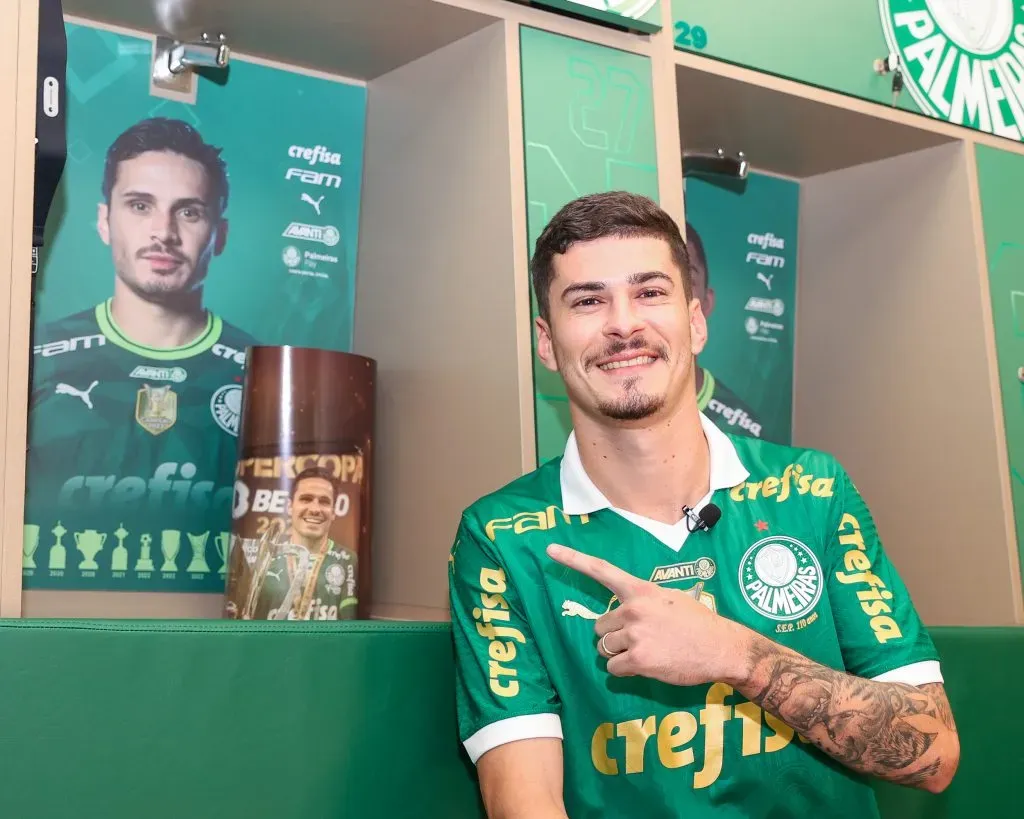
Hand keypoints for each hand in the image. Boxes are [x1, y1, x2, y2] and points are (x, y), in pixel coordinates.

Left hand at [547, 543, 749, 686]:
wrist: (721, 647)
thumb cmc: (699, 622)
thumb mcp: (671, 597)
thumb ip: (645, 600)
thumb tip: (629, 608)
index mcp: (640, 590)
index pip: (601, 570)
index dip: (573, 560)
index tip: (550, 551)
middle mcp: (633, 609)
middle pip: (599, 626)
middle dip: (613, 635)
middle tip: (639, 639)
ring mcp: (635, 634)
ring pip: (604, 648)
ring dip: (618, 654)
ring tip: (645, 652)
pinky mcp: (639, 659)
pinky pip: (613, 668)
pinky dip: (624, 671)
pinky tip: (647, 665)